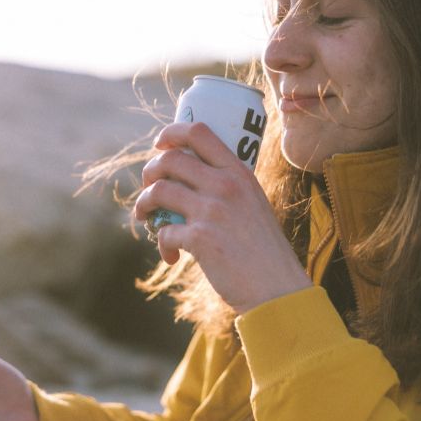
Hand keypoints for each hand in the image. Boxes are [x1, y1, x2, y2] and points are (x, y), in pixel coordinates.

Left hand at [134, 122, 311, 312]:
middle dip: (149, 172)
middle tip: (148, 188)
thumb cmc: (264, 249)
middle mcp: (225, 185)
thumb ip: (229, 188)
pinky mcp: (200, 238)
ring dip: (144, 204)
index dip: (171, 133)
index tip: (160, 145)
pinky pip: (163, 232)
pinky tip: (172, 256)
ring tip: (145, 218)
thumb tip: (189, 182)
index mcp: (239, 172)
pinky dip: (161, 245)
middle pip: (170, 159)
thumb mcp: (253, 204)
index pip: (199, 132)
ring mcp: (211, 210)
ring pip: (158, 191)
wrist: (277, 287)